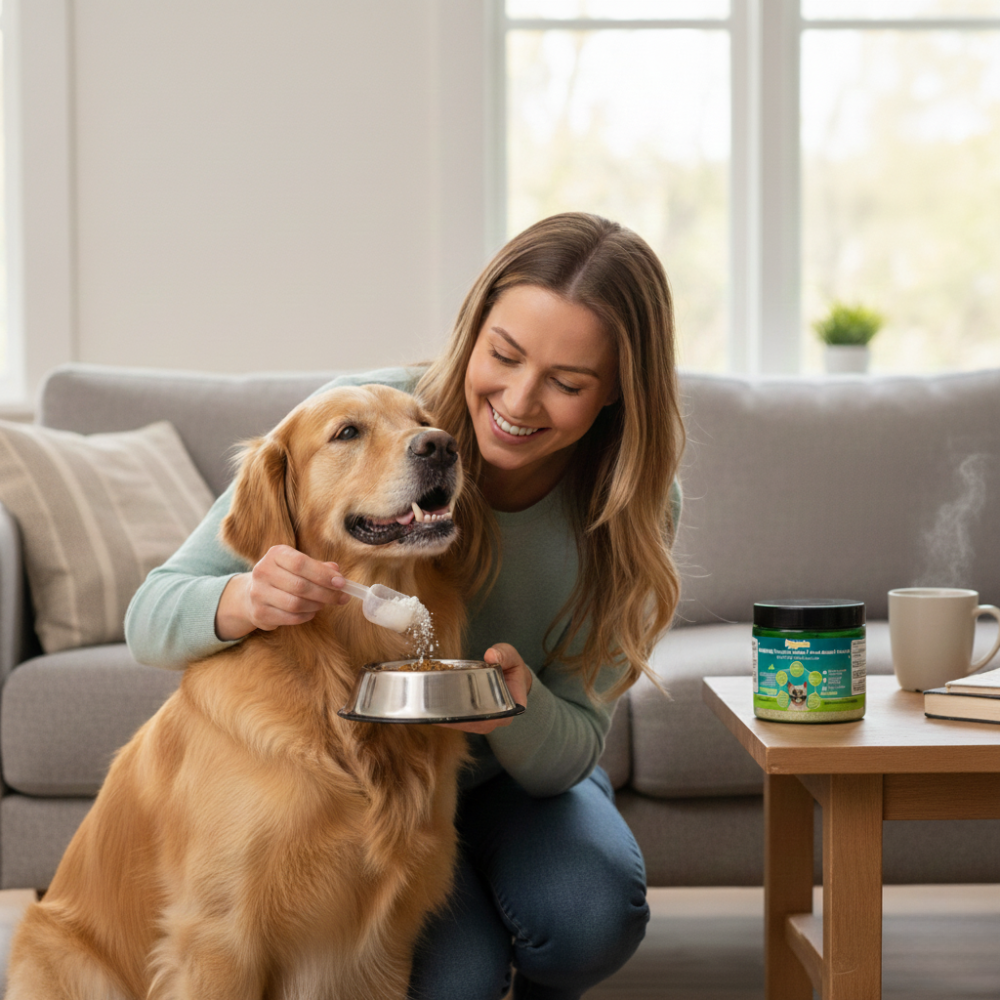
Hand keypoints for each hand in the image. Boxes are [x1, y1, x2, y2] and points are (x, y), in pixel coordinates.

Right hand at [215, 545, 349, 639]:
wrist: (253, 594)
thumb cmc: (285, 577)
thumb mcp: (300, 565)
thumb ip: (320, 568)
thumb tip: (337, 574)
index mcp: (275, 554)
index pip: (300, 563)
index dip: (323, 574)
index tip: (341, 583)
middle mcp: (263, 571)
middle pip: (300, 585)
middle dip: (326, 593)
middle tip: (341, 597)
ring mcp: (258, 593)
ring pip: (295, 604)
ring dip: (316, 605)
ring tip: (323, 603)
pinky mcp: (259, 613)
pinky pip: (290, 617)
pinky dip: (306, 616)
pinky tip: (311, 611)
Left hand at [438, 642, 532, 734]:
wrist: (513, 676)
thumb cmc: (512, 667)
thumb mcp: (511, 656)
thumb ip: (503, 654)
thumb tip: (491, 655)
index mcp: (511, 707)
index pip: (493, 717)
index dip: (477, 717)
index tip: (460, 713)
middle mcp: (497, 718)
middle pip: (475, 723)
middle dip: (456, 719)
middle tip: (437, 709)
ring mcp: (485, 721)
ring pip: (466, 725)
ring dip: (449, 720)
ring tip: (430, 711)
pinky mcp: (475, 718)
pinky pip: (461, 721)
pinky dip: (448, 718)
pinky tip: (432, 712)